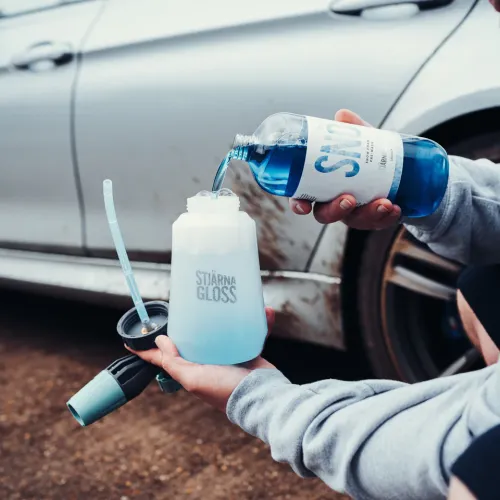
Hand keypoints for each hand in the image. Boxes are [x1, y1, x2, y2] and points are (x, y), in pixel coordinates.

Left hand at [127, 307, 275, 411]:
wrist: (262, 396)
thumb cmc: (226, 390)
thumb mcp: (194, 379)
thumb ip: (174, 363)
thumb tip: (160, 342)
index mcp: (193, 370)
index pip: (165, 358)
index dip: (148, 350)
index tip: (133, 338)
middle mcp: (208, 362)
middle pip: (193, 339)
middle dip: (188, 322)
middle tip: (185, 303)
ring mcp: (229, 356)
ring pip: (221, 330)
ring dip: (225, 316)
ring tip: (224, 300)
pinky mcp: (248, 351)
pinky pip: (250, 332)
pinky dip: (258, 322)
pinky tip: (264, 312)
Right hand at [290, 109, 400, 229]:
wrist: (400, 172)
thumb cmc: (369, 158)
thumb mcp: (362, 141)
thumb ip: (352, 130)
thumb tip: (342, 116)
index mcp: (322, 186)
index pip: (303, 198)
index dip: (299, 205)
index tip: (303, 206)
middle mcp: (335, 203)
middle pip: (326, 215)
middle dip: (336, 210)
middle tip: (349, 199)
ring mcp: (355, 214)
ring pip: (355, 220)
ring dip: (368, 213)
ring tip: (384, 202)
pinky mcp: (375, 219)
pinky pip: (379, 222)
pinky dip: (387, 217)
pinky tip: (395, 208)